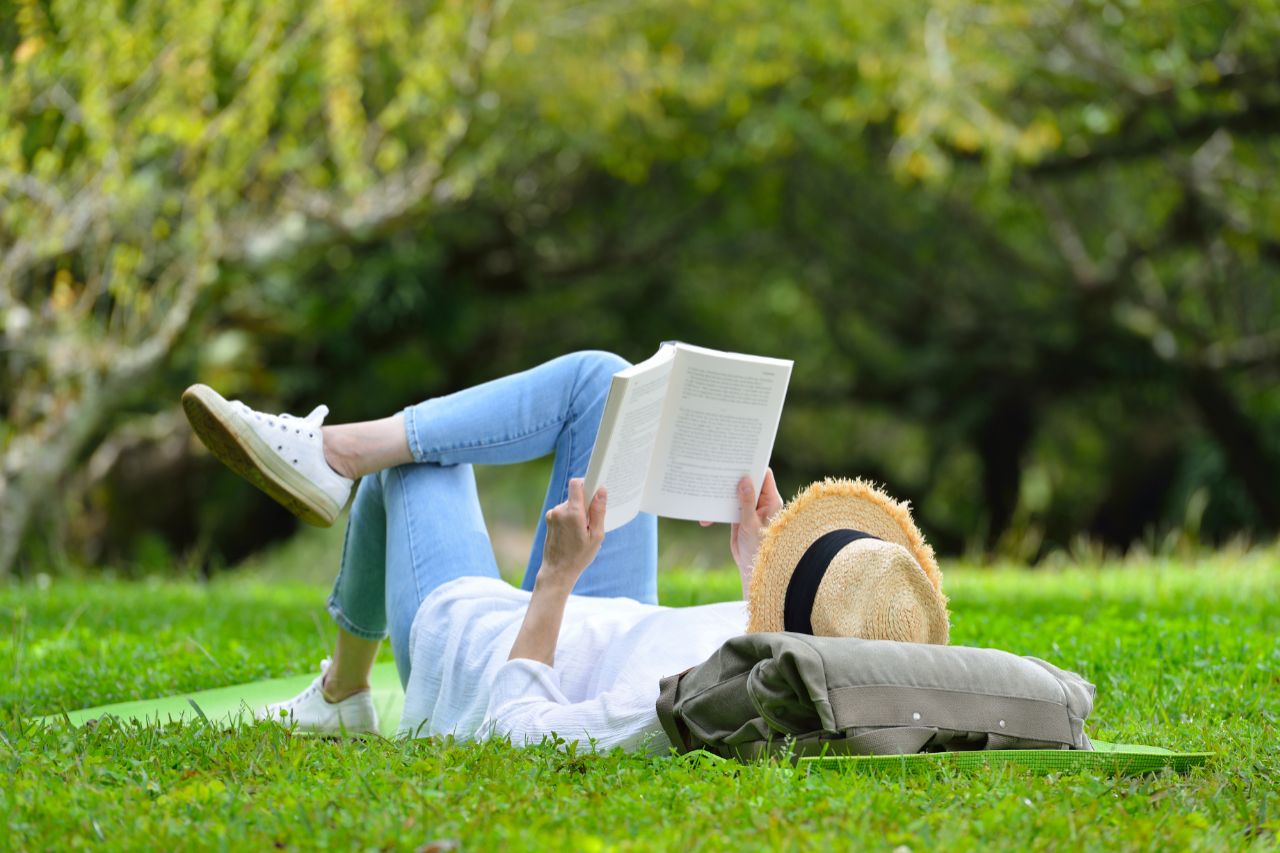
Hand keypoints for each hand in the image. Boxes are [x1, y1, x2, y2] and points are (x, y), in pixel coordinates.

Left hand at [538, 478, 606, 591]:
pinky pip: (564, 512)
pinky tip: (574, 534)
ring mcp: (552, 515)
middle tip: (591, 523)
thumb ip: (598, 511)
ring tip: (582, 532)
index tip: (595, 490)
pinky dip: (571, 518)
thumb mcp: (596, 535)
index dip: (587, 483)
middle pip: (576, 496)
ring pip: (570, 504)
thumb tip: (601, 491)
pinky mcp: (549, 519)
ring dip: (578, 513)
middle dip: (586, 504)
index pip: (576, 484)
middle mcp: (559, 511)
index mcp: (572, 513)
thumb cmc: (579, 556)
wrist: (557, 571)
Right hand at [700, 468, 782, 589]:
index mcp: (770, 500)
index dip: (753, 465)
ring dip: (722, 493)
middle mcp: (761, 501)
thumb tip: (744, 480)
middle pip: (747, 482)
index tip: (739, 457)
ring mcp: (749, 508)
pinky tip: (705, 516)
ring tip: (707, 487)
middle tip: (718, 467)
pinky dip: (717, 509)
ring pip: (735, 493)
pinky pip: (727, 506)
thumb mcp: (751, 524)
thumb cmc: (760, 547)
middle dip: (733, 477)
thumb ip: (746, 502)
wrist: (753, 568)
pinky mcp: (738, 516)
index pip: (764, 475)